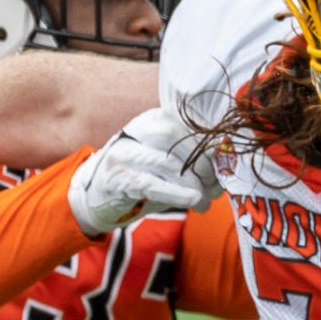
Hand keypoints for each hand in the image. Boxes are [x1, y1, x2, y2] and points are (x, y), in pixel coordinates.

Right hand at [67, 107, 213, 235]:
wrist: (95, 198)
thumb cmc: (138, 179)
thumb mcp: (165, 163)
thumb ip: (192, 162)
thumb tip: (226, 169)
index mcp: (151, 120)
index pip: (184, 118)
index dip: (208, 138)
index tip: (226, 158)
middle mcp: (135, 131)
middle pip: (175, 135)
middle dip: (202, 160)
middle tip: (217, 184)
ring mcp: (124, 154)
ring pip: (166, 161)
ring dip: (193, 182)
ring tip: (205, 200)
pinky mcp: (117, 179)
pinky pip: (150, 184)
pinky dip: (176, 193)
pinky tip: (193, 201)